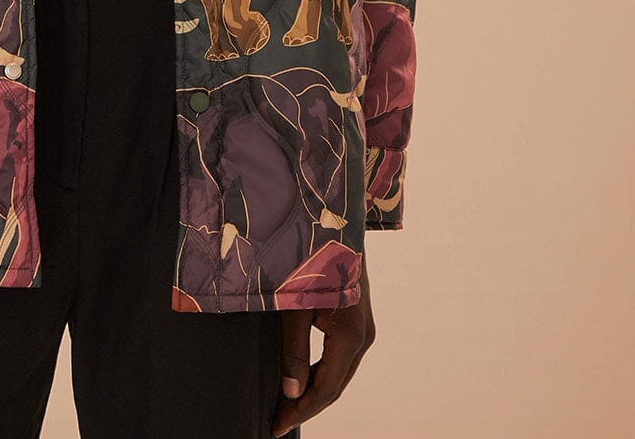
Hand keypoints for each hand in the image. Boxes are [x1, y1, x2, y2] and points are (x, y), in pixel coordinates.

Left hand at [270, 251, 375, 436]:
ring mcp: (364, 328)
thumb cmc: (310, 259)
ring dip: (314, 391)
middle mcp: (363, 336)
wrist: (333, 223)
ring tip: (287, 406)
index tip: (276, 426)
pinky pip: (341, 358)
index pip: (326, 389)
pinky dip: (322, 373)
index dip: (301, 411)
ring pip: (339, 374)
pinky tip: (303, 379)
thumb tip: (291, 393)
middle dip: (306, 406)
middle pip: (335, 386)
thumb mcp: (295, 305)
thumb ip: (293, 350)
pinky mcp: (358, 319)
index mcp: (349, 336)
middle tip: (278, 421)